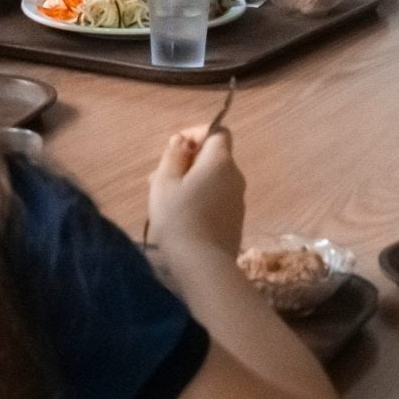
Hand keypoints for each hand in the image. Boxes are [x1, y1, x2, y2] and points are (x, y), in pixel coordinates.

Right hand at [146, 126, 245, 256]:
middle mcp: (235, 176)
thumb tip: (182, 141)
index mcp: (220, 162)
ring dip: (192, 180)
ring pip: (214, 179)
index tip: (174, 148)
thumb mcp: (164, 183)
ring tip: (165, 198)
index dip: (196, 133)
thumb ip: (173, 156)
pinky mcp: (235, 220)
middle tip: (161, 177)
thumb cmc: (179, 219)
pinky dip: (201, 197)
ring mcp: (238, 200)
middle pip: (213, 157)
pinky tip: (182, 216)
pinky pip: (217, 197)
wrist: (204, 266)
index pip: (218, 132)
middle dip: (188, 160)